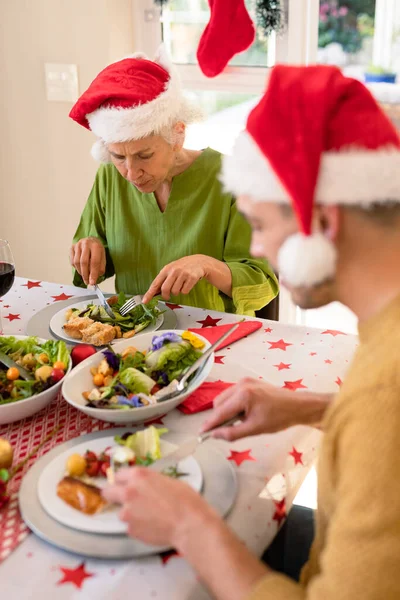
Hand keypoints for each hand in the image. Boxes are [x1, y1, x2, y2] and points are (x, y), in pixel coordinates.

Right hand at [69, 237, 105, 285]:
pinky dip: (76, 268)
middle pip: (83, 262)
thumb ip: (100, 267)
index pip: (94, 262)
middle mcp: (86, 244)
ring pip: (76, 262)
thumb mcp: (103, 258)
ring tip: (85, 276)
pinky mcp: (71, 247)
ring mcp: (77, 245)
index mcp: (96, 246)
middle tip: (87, 282)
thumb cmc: (97, 250)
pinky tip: (81, 269)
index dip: (93, 273)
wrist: (91, 240)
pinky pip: (72, 261)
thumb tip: (94, 278)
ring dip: (80, 272)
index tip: (92, 282)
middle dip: (85, 274)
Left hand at [102, 467, 218, 547]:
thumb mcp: (168, 480)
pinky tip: (153, 526)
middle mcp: (128, 492)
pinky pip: (131, 526)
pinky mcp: (130, 530)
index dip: (123, 480)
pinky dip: (138, 526)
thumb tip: (145, 487)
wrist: (189, 524)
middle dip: (113, 495)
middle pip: (108, 492)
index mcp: (139, 476)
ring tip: (149, 517)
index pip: (119, 475)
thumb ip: (150, 482)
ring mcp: (127, 513)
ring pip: (121, 512)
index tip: (125, 484)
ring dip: (130, 513)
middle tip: (124, 500)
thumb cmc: (185, 499)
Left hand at [143, 255, 207, 302]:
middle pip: (165, 289)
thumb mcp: (172, 269)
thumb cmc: (183, 267)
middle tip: (168, 296)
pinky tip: (187, 284)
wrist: (199, 262)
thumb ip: (164, 279)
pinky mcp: (191, 278)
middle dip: (166, 295)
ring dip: (177, 292)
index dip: (149, 293)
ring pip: (175, 292)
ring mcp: (183, 274)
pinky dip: (185, 291)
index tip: (145, 301)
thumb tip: (155, 292)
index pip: (155, 283)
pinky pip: (184, 291)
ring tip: (181, 285)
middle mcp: (174, 271)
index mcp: (166, 269)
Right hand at [201, 378, 310, 440]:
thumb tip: (214, 435)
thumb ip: (232, 433)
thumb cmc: (278, 418)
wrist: (296, 405)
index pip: (220, 412)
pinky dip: (233, 404)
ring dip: (226, 410)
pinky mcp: (248, 381)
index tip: (201, 433)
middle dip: (220, 417)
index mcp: (243, 395)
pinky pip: (232, 394)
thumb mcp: (255, 429)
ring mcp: (244, 381)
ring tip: (242, 420)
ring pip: (224, 398)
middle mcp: (241, 384)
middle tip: (229, 429)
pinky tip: (245, 411)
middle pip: (218, 403)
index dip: (210, 424)